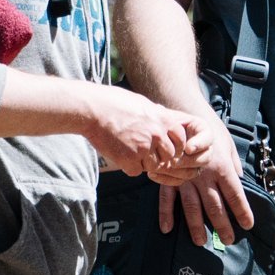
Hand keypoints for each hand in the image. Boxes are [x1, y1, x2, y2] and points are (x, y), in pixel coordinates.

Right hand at [86, 87, 205, 179]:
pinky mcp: (129, 159)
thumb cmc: (114, 102)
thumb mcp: (142, 103)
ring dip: (144, 163)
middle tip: (145, 154)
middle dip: (159, 157)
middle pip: (169, 156)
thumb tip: (164, 116)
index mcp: (163, 120)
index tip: (164, 148)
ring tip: (130, 152)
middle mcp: (157, 134)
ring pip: (153, 166)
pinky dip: (129, 167)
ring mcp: (144, 148)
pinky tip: (120, 156)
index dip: (173, 146)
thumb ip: (156, 114)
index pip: (181, 140)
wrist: (93, 109)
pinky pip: (136, 171)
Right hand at [154, 109, 255, 244]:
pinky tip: (167, 228)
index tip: (248, 224)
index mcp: (222, 167)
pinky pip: (167, 197)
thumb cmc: (208, 128)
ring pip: (192, 206)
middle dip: (222, 224)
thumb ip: (234, 162)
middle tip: (227, 240)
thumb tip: (242, 178)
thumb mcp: (227, 142)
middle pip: (215, 205)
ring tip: (201, 241)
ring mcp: (185, 177)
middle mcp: (204, 175)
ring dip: (196, 225)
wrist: (182, 113)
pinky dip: (166, 214)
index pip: (235, 193)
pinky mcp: (169, 175)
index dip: (242, 210)